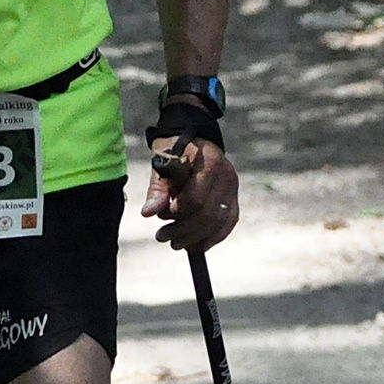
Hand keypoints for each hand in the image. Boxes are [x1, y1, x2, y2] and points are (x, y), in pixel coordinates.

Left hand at [142, 135, 237, 250]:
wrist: (194, 137)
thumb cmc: (174, 149)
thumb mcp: (161, 163)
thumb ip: (157, 189)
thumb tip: (149, 213)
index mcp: (209, 164)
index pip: (195, 199)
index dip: (176, 213)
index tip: (160, 216)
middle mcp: (227, 176)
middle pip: (208, 215)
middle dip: (184, 231)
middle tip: (162, 237)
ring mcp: (233, 188)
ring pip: (219, 222)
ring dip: (196, 238)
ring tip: (176, 244)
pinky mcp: (234, 197)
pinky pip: (228, 222)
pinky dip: (213, 237)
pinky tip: (197, 246)